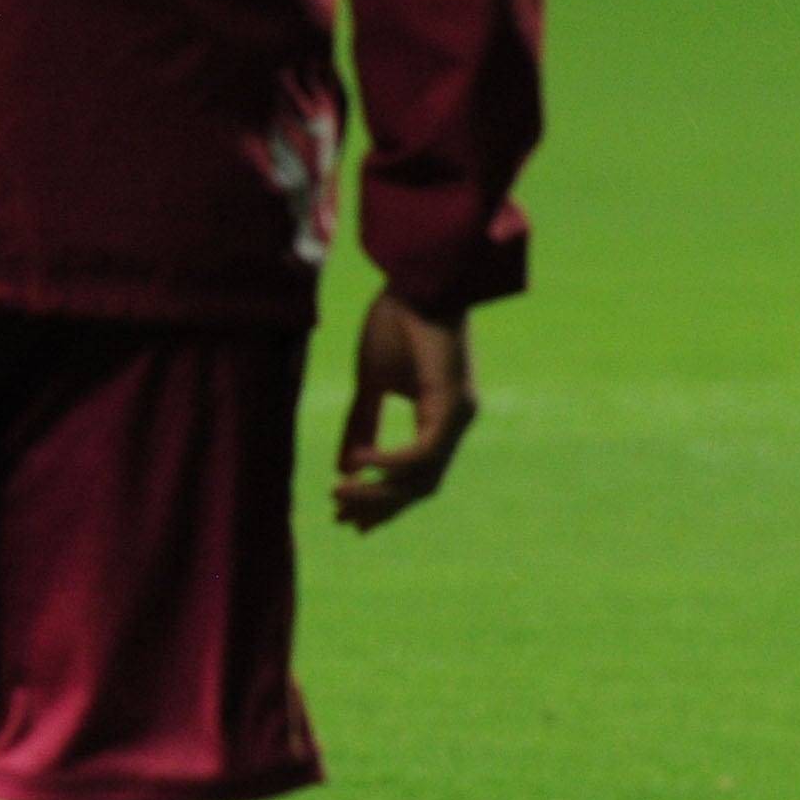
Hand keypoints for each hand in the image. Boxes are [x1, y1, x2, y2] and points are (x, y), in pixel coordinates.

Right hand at [333, 290, 476, 530]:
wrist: (416, 279)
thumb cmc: (396, 320)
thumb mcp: (371, 381)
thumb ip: (361, 424)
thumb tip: (345, 467)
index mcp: (440, 416)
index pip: (417, 475)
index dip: (384, 500)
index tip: (350, 518)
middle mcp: (456, 422)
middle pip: (422, 486)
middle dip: (381, 507)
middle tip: (343, 520)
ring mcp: (459, 415)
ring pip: (424, 477)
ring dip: (381, 492)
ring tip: (340, 494)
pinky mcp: (452, 404)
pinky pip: (423, 452)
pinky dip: (390, 462)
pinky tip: (360, 463)